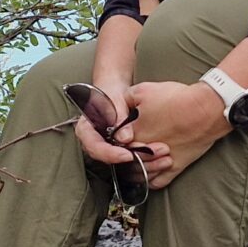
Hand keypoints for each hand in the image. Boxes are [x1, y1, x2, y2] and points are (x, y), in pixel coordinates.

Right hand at [77, 14, 143, 171]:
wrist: (118, 84)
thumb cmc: (113, 86)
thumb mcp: (113, 94)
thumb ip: (112, 108)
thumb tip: (116, 128)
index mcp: (88, 125)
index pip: (92, 145)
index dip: (107, 153)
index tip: (125, 154)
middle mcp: (95, 136)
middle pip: (105, 157)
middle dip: (124, 161)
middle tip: (145, 160)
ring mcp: (108, 141)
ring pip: (118, 159)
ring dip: (137, 162)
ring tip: (158, 160)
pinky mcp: (121, 144)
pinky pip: (129, 155)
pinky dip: (142, 158)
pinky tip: (159, 159)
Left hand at [122, 77, 232, 188]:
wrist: (205, 109)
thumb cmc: (176, 99)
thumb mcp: (144, 90)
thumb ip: (126, 99)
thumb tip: (120, 107)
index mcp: (131, 134)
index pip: (115, 142)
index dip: (117, 137)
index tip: (122, 132)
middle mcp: (142, 152)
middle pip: (126, 158)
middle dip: (126, 151)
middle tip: (131, 143)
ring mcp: (158, 162)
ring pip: (139, 173)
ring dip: (138, 166)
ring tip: (140, 157)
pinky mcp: (175, 168)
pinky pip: (157, 181)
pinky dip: (151, 178)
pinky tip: (151, 171)